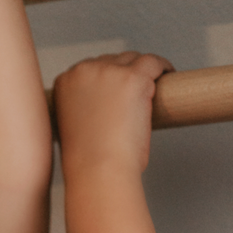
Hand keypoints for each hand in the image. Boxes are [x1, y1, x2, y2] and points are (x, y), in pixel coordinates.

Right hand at [54, 52, 173, 175]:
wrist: (98, 172)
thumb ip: (85, 109)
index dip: (107, 79)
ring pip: (133, 60)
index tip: (118, 89)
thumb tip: (107, 106)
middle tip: (137, 94)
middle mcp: (84, 71)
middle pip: (112, 61)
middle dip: (125, 75)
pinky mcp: (133, 78)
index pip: (90, 69)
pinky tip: (167, 76)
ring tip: (153, 86)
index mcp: (65, 83)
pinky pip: (153, 63)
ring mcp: (109, 72)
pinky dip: (162, 68)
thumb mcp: (74, 127)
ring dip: (143, 72)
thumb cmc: (87, 162)